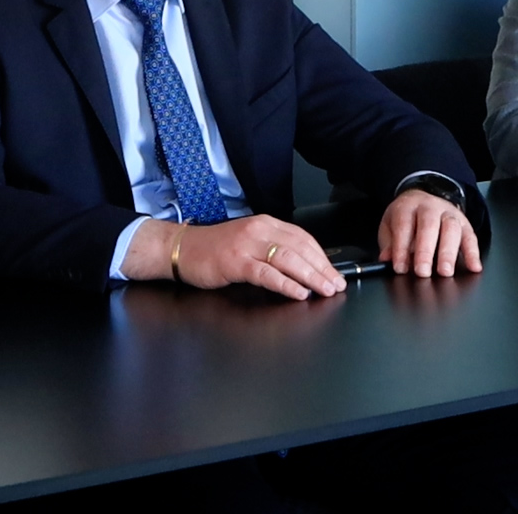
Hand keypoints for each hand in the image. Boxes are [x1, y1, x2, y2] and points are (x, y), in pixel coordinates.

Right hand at [123, 215, 344, 299]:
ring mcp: (247, 246)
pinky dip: (285, 284)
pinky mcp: (235, 262)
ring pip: (288, 259)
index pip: (303, 238)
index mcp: (265, 224)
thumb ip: (272, 249)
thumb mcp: (248, 242)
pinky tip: (298, 292)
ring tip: (324, 290)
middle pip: (300, 249)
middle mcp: (259, 230)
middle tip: (336, 285)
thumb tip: (303, 267)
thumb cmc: (214, 249)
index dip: (322, 257)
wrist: (181, 248)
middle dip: (322, 269)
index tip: (335, 272)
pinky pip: (266, 273)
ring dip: (311, 276)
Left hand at [377, 189, 481, 277]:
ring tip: (445, 272)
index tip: (400, 268)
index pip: (404, 226)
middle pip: (429, 226)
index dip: (401, 248)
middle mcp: (429, 208)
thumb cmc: (406, 218)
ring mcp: (449, 214)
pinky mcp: (465, 223)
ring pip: (451, 229)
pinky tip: (473, 267)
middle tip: (422, 272)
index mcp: (408, 207)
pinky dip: (473, 253)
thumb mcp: (390, 226)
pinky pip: (470, 237)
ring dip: (448, 253)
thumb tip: (387, 260)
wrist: (423, 198)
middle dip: (425, 251)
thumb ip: (388, 244)